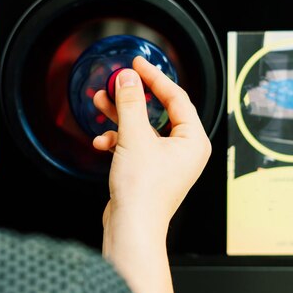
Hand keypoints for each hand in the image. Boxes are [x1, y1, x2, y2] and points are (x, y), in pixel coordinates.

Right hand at [94, 56, 210, 226]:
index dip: (155, 77)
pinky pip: (133, 144)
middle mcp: (183, 150)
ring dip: (120, 116)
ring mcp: (165, 160)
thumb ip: (130, 102)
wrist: (131, 228)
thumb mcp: (134, 137)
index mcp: (193, 140)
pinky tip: (101, 141)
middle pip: (157, 111)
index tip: (137, 63)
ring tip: (100, 103)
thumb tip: (127, 78)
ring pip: (142, 127)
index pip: (176, 97)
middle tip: (117, 80)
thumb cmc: (143, 193)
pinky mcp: (148, 169)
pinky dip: (117, 140)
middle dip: (132, 97)